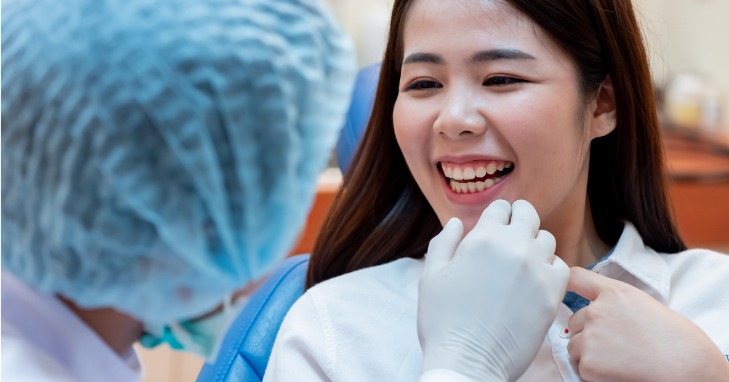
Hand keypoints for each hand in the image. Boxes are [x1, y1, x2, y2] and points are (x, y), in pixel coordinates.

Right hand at [417, 200, 569, 381]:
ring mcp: (537, 270)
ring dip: (534, 243)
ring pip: (546, 239)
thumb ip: (444, 243)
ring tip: (522, 259)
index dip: (497, 214)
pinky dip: (550, 268)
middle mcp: (514, 247)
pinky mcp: (552, 294)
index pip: (501, 208)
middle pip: (528, 215)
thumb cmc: (443, 321)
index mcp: (483, 238)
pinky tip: (535, 280)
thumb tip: (458, 223)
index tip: (495, 224)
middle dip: (519, 217)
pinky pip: (561, 267)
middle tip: (513, 230)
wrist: (467, 361)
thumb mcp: (431, 275)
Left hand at [567, 267, 728, 381]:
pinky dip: (594, 373)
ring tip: (619, 358)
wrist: (686, 366)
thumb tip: (596, 310)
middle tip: (616, 344)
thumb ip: (615, 303)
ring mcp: (590, 335)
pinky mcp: (588, 361)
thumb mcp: (644, 305)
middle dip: (588, 332)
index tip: (561, 289)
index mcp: (614, 292)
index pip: (575, 277)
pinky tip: (617, 371)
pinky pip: (581, 367)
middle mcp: (597, 310)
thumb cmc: (676, 339)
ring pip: (575, 344)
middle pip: (575, 319)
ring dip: (589, 352)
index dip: (565, 283)